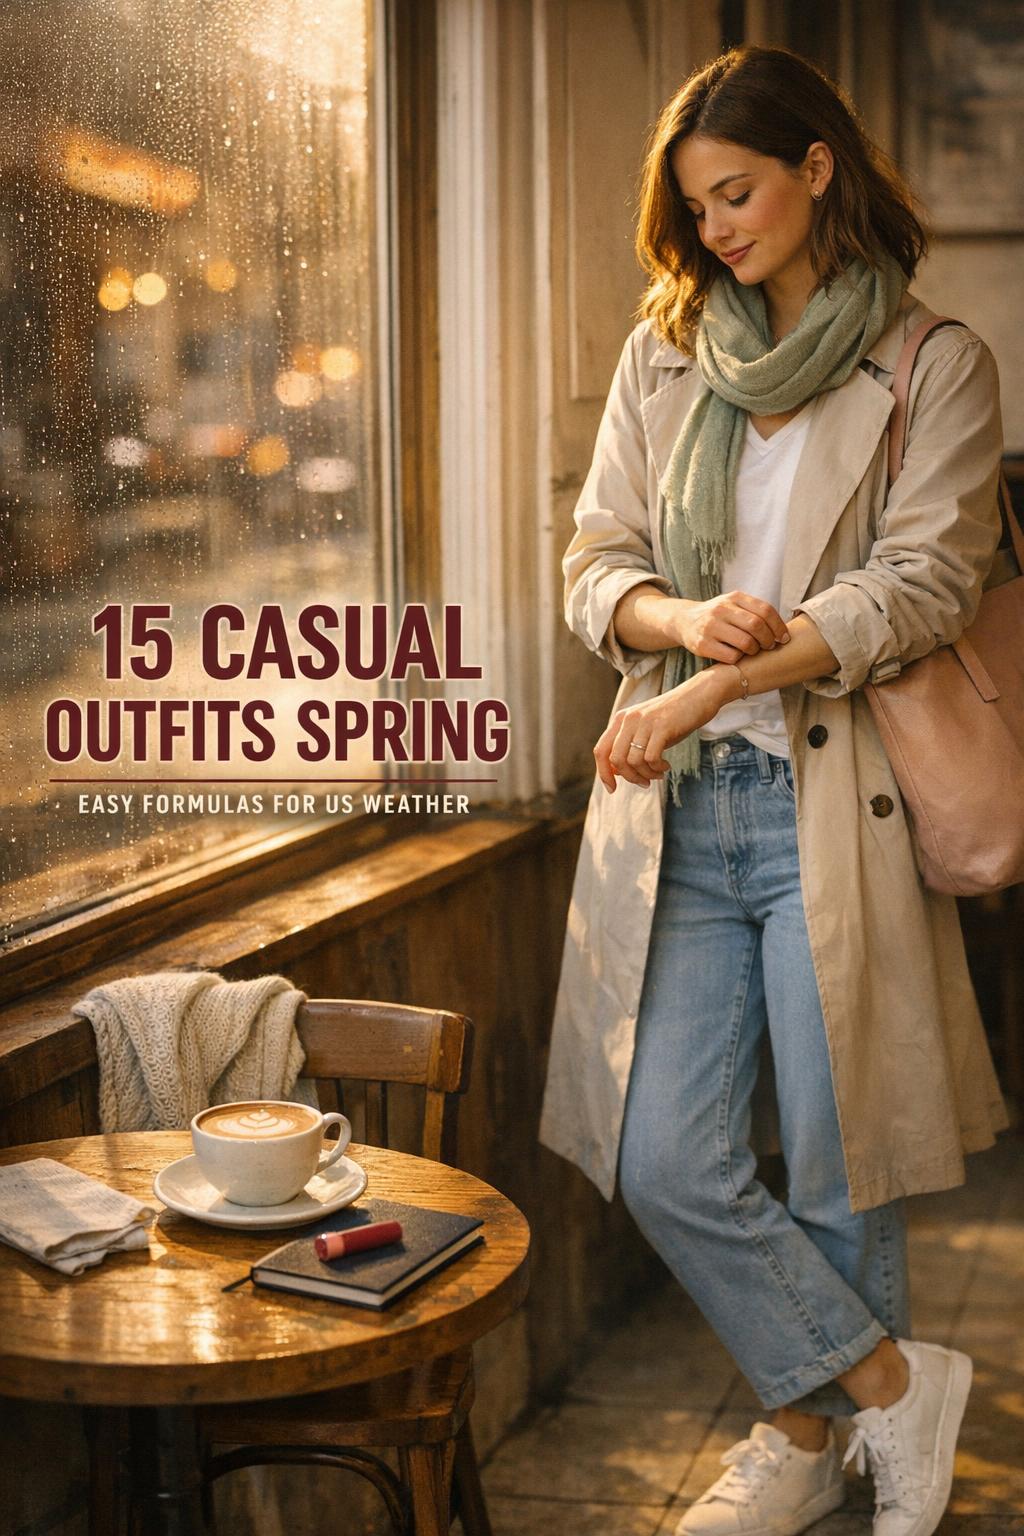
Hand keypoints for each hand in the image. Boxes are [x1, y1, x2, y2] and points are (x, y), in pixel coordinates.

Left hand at [594, 669, 731, 792]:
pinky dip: (657, 768)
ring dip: (646, 774)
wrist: (699, 695)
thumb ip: (629, 748)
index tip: (612, 789)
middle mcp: (629, 719)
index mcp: (620, 719)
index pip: (601, 750)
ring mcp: (645, 722)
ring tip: (658, 773)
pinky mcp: (662, 727)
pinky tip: (666, 766)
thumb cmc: (673, 718)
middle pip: (616, 759)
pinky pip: (651, 758)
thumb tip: (615, 772)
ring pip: (633, 761)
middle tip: (645, 782)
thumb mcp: (646, 731)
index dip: (603, 773)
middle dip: (630, 777)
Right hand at [674, 591, 789, 662]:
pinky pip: (731, 656)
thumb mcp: (733, 605)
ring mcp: (710, 627)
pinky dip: (739, 659)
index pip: (765, 610)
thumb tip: (782, 630)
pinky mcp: (702, 644)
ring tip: (752, 651)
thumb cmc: (718, 616)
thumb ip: (754, 611)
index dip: (779, 627)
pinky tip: (737, 656)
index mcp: (733, 598)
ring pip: (746, 643)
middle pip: (757, 626)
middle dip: (768, 640)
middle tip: (769, 647)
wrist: (683, 620)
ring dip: (754, 651)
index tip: (784, 638)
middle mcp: (721, 609)